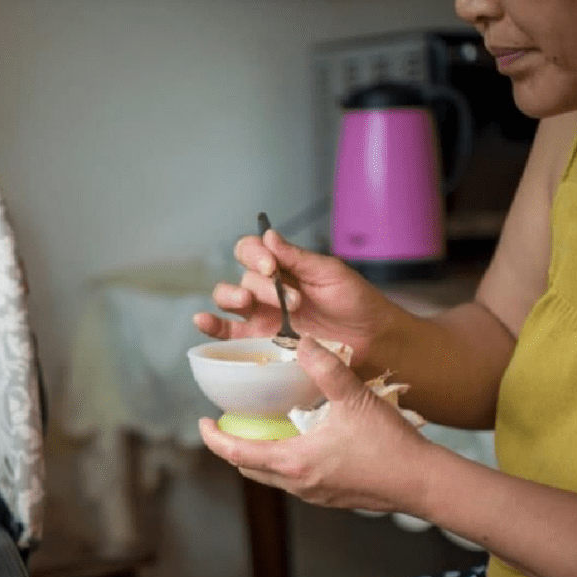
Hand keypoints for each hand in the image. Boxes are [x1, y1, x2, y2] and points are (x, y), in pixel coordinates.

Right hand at [195, 229, 397, 366]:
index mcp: (283, 267)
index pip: (252, 250)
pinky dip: (211, 326)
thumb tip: (268, 235)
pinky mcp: (259, 341)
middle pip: (241, 276)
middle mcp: (267, 289)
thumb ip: (297, 257)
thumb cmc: (356, 303)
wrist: (373, 341)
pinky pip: (227, 333)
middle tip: (289, 299)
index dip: (254, 254)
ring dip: (232, 297)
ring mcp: (261, 316)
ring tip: (250, 304)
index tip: (272, 266)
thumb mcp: (330, 272)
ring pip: (228, 299)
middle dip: (259, 284)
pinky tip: (203, 320)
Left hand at [199, 335, 434, 513]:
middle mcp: (297, 483)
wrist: (422, 482)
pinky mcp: (330, 496)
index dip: (213, 437)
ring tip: (261, 425)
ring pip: (271, 476)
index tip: (202, 421)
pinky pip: (293, 479)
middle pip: (249, 467)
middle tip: (228, 421)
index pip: (236, 453)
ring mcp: (314, 494)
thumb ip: (325, 367)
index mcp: (293, 461)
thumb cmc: (389, 445)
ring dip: (259, 452)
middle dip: (233, 445)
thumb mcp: (354, 397)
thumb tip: (300, 340)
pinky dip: (284, 459)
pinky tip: (298, 438)